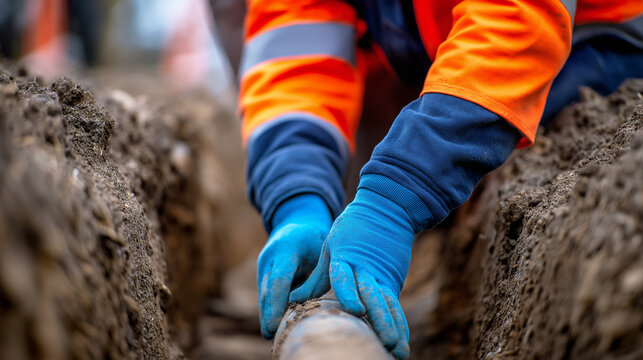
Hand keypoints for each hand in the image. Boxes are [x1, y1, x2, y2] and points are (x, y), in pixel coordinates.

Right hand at [257, 194, 331, 337]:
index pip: (279, 280)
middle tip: (270, 335)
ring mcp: (264, 264)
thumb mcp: (322, 250)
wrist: (297, 220)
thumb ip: (317, 274)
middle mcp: (269, 257)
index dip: (277, 303)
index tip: (276, 323)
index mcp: (285, 248)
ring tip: (271, 335)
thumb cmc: (315, 236)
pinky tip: (274, 324)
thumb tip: (311, 302)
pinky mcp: (264, 272)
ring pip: (265, 293)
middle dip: (268, 313)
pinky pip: (267, 292)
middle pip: (268, 289)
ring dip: (267, 313)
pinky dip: (270, 307)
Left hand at [290, 186, 417, 358]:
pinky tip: (402, 341)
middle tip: (386, 342)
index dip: (349, 293)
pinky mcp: (392, 280)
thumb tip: (294, 299)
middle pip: (373, 296)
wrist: (386, 208)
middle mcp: (365, 269)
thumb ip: (317, 277)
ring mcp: (382, 275)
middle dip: (380, 320)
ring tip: (398, 350)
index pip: (345, 277)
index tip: (356, 311)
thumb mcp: (331, 247)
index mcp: (345, 257)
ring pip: (388, 303)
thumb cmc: (352, 228)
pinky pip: (395, 304)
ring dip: (393, 327)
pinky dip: (399, 322)